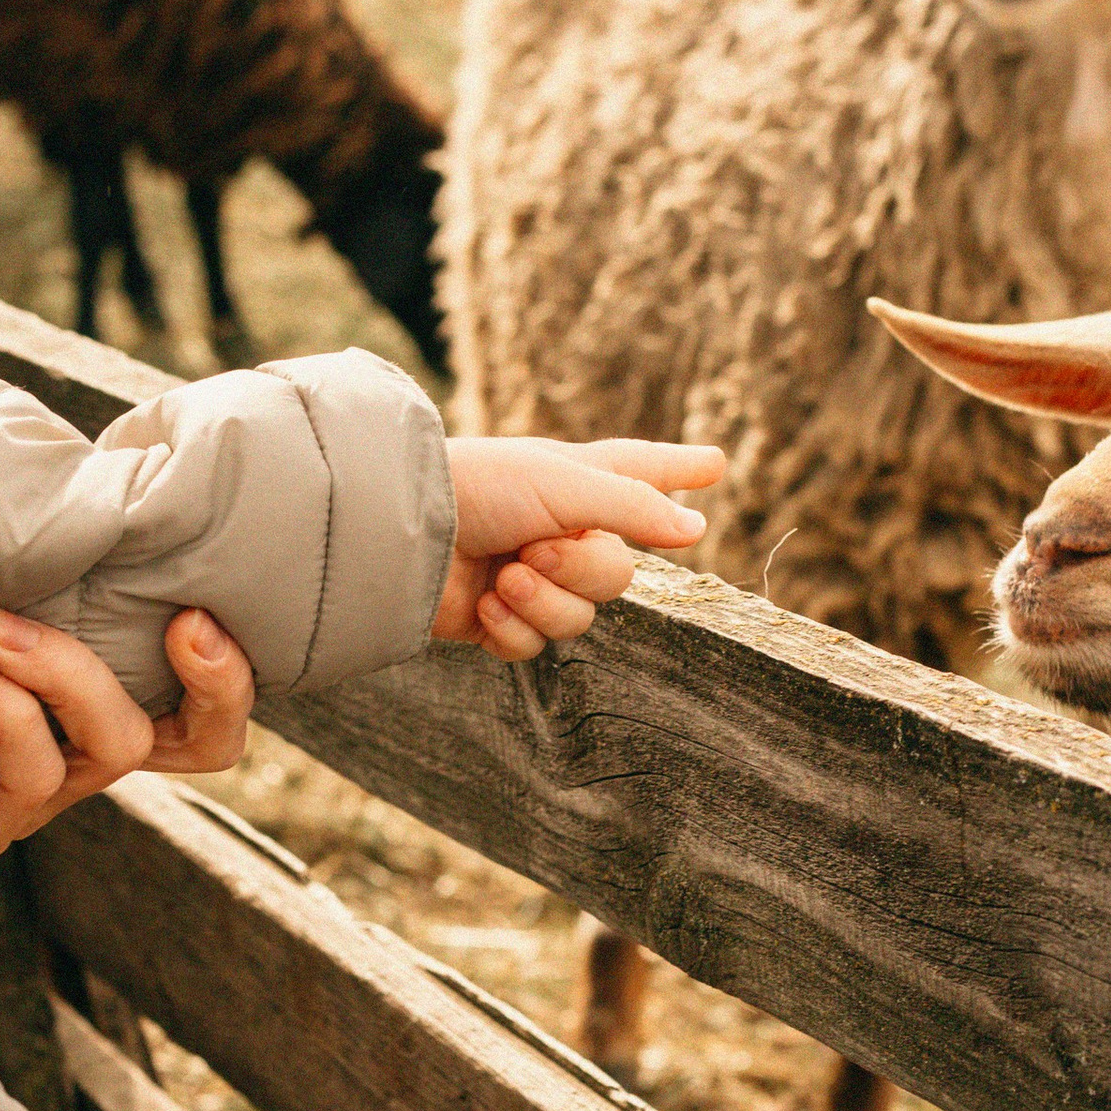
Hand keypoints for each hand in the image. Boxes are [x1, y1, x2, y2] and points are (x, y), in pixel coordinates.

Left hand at [0, 606, 257, 867]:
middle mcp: (78, 746)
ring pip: (116, 748)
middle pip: (204, 743)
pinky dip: (7, 713)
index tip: (196, 608)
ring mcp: (32, 795)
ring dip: (70, 675)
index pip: (201, 699)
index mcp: (88, 689)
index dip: (228, 670)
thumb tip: (22, 437)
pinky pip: (33, 777)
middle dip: (214, 682)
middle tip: (183, 624)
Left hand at [435, 437, 725, 662]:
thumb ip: (635, 507)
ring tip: (504, 577)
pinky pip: (533, 647)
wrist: (397, 531)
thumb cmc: (478, 487)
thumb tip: (695, 528)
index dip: (678, 469)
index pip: (641, 473)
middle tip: (533, 549)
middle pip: (616, 575)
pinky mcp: (495, 620)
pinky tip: (483, 603)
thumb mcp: (565, 484)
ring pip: (578, 618)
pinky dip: (512, 629)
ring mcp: (528, 577)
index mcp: (577, 483)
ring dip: (543, 603)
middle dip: (580, 572)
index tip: (713, 463)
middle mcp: (557, 529)